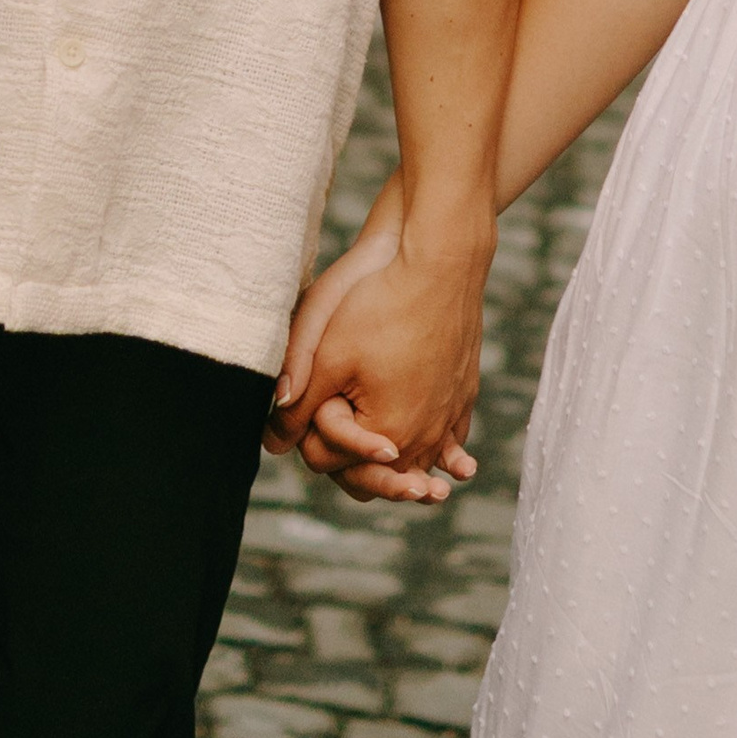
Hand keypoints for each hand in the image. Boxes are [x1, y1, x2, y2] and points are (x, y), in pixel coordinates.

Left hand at [271, 200, 484, 506]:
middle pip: (374, 472)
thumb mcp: (326, 356)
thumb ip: (298, 406)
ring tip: (376, 459)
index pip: (329, 461)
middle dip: (348, 457)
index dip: (308, 433)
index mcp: (389, 437)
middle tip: (327, 435)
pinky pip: (446, 435)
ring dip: (395, 463)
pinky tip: (418, 440)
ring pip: (414, 459)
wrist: (441, 265)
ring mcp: (450, 417)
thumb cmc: (380, 305)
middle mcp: (426, 437)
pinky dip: (433, 443)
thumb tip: (272, 445)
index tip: (305, 402)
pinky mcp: (464, 394)